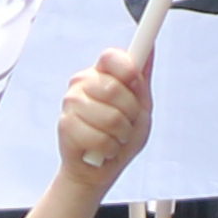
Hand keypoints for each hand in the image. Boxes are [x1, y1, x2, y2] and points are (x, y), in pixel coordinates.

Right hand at [54, 47, 153, 192]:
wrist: (98, 169)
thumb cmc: (120, 135)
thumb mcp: (140, 107)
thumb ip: (142, 79)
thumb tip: (151, 47)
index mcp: (102, 72)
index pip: (111, 57)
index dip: (127, 69)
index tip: (135, 82)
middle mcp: (82, 82)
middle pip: (115, 89)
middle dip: (130, 114)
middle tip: (126, 124)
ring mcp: (71, 103)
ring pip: (110, 118)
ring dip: (121, 135)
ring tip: (113, 138)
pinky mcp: (65, 125)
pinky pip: (100, 138)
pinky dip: (110, 149)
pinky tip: (102, 149)